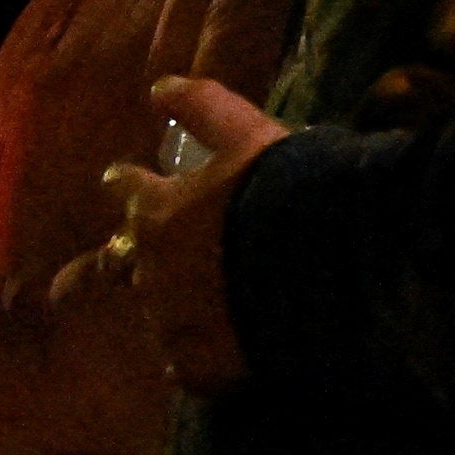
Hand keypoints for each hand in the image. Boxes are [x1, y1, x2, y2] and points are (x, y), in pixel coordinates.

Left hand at [101, 76, 289, 394]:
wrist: (336, 261)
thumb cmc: (295, 188)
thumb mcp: (252, 135)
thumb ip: (206, 109)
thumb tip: (159, 84)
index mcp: (160, 211)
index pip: (129, 191)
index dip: (128, 185)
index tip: (118, 180)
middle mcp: (153, 267)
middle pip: (126, 263)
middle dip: (135, 260)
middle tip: (136, 267)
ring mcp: (173, 320)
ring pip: (160, 316)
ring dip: (176, 310)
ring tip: (202, 312)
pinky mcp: (203, 364)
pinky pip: (189, 369)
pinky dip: (199, 365)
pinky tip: (212, 369)